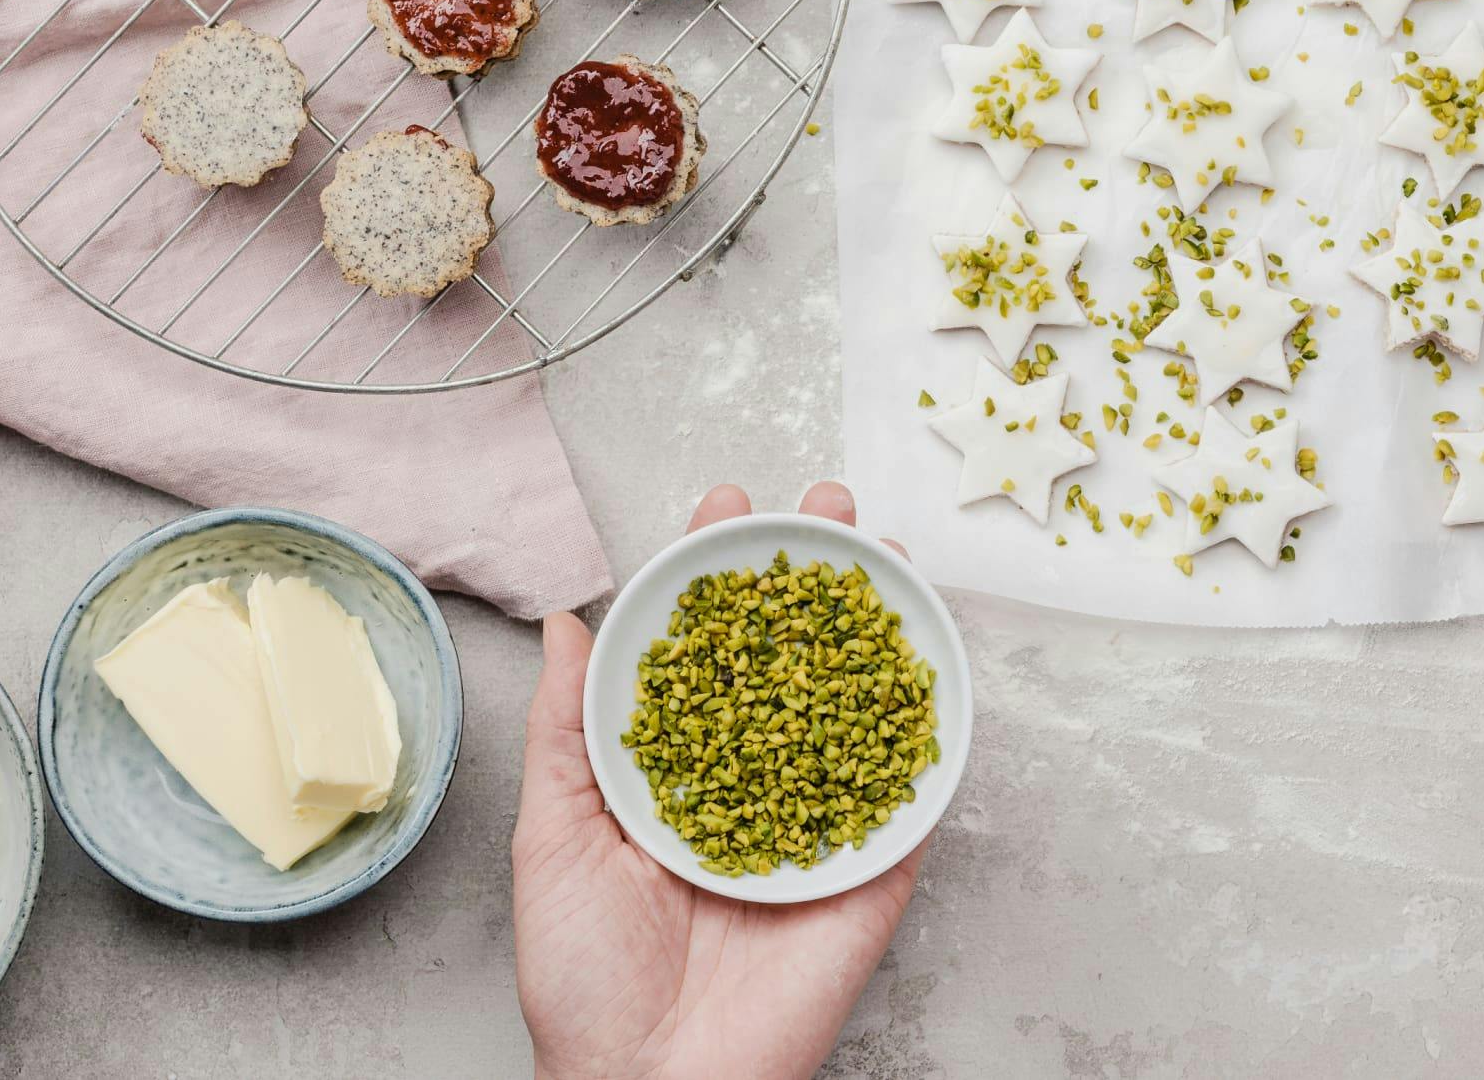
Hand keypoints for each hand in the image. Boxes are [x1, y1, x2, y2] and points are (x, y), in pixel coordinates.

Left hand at [514, 483, 924, 1079]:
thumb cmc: (585, 979)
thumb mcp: (554, 836)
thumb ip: (567, 729)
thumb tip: (568, 621)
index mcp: (677, 770)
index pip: (704, 651)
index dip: (716, 576)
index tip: (723, 505)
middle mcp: (753, 782)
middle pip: (792, 658)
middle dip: (811, 576)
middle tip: (823, 504)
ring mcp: (817, 821)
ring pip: (856, 704)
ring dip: (877, 622)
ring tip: (883, 548)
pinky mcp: (872, 868)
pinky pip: (907, 789)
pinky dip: (926, 723)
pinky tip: (929, 656)